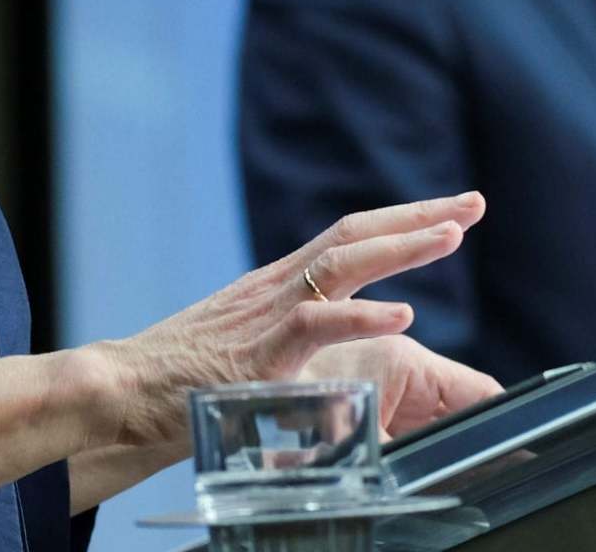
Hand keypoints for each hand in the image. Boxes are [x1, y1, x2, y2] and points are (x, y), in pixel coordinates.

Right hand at [90, 192, 485, 450]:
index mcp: (277, 285)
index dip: (401, 221)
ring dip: (402, 247)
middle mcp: (276, 287)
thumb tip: (326, 341)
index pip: (348, 236)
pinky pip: (317, 324)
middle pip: (355, 234)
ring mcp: (267, 315)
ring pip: (343, 263)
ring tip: (451, 236)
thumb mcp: (245, 347)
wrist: (122, 390)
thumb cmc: (179, 380)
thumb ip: (286, 338)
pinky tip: (405, 313)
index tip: (451, 212)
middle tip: (473, 205)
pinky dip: (364, 315)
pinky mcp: (259, 353)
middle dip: (418, 217)